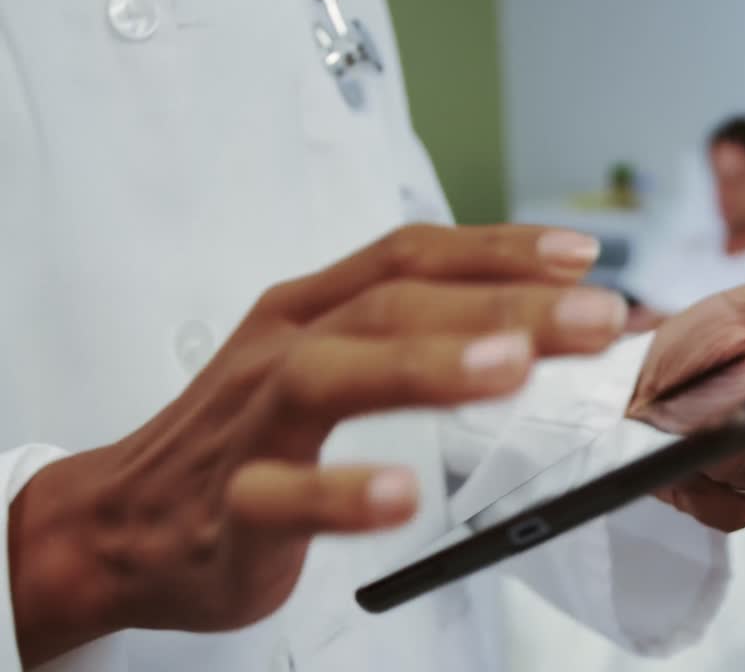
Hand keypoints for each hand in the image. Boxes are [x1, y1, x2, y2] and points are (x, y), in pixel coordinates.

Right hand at [9, 224, 626, 666]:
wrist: (124, 520)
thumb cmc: (246, 435)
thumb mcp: (325, 363)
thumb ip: (418, 340)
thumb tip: (544, 330)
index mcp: (311, 310)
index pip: (411, 256)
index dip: (497, 248)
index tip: (582, 254)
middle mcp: (283, 349)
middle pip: (394, 304)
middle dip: (502, 304)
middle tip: (594, 315)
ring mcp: (251, 424)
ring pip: (333, 376)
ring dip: (427, 367)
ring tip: (512, 369)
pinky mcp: (231, 506)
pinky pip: (283, 496)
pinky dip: (343, 495)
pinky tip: (402, 496)